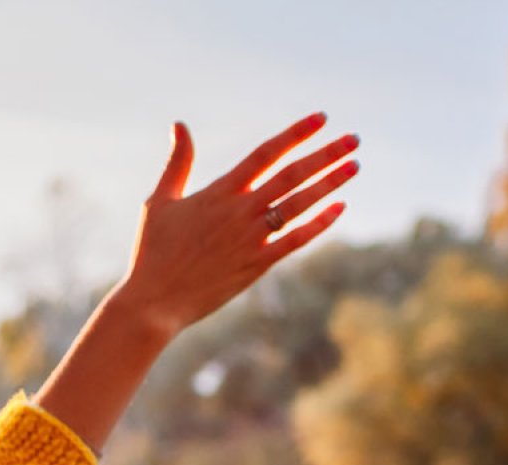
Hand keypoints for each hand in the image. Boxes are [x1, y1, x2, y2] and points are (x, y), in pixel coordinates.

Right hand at [111, 114, 359, 337]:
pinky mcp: (257, 265)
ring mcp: (251, 238)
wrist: (154, 302)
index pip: (266, 154)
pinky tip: (339, 207)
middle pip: (292, 174)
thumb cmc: (153, 252)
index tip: (321, 119)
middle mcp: (240, 211)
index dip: (295, 134)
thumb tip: (180, 125)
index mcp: (219, 193)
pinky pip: (296, 239)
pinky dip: (320, 223)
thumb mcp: (160, 201)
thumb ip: (177, 162)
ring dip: (330, 183)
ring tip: (354, 165)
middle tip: (353, 138)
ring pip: (300, 203)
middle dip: (325, 154)